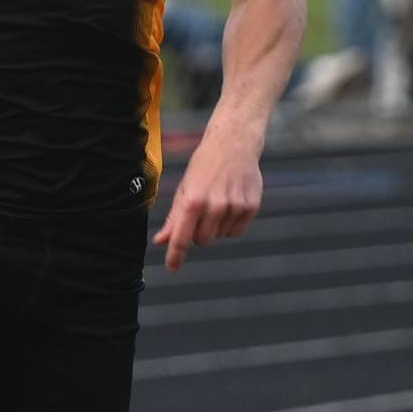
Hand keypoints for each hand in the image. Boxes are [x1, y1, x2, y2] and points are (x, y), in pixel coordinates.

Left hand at [151, 127, 262, 272]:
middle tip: (200, 214)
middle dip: (198, 233)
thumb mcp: (184, 189)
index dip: (176, 255)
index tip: (172, 268)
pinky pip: (237, 231)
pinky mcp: (251, 207)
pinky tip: (231, 204)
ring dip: (216, 227)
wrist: (234, 143)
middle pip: (203, 241)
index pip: (183, 237)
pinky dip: (231, 224)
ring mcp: (235, 207)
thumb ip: (174, 218)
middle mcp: (215, 205)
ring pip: (221, 236)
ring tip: (217, 202)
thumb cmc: (205, 166)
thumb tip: (161, 241)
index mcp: (194, 200)